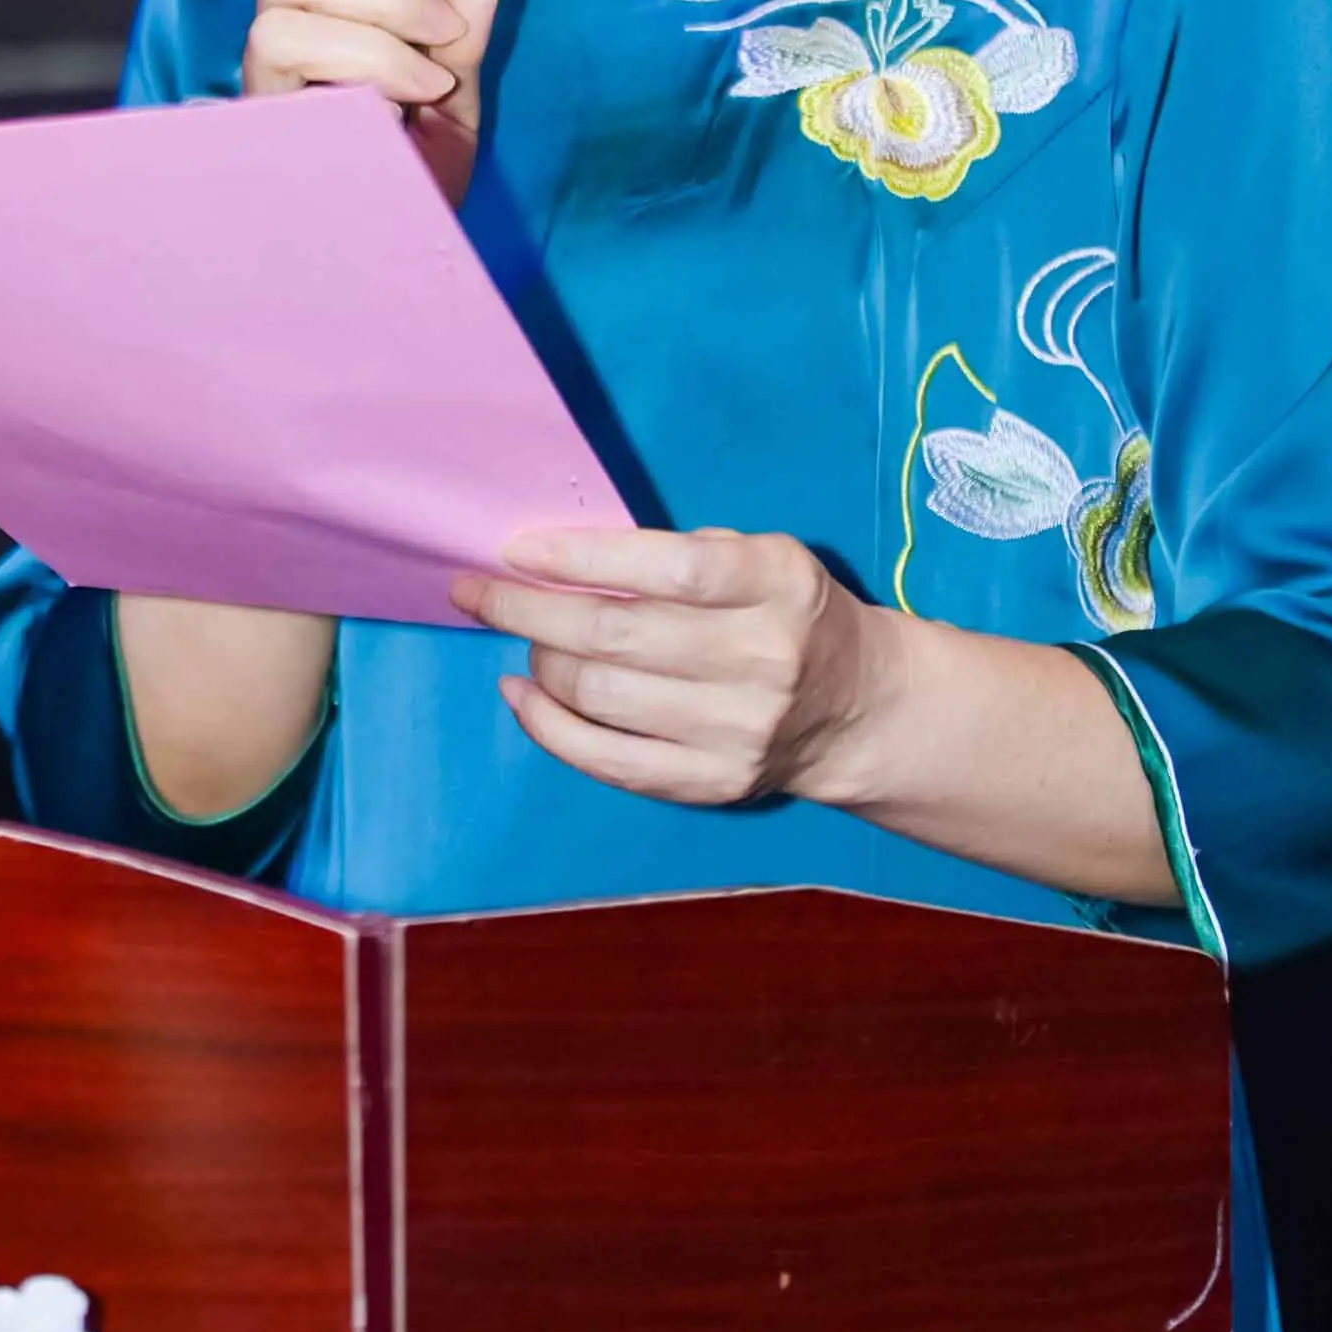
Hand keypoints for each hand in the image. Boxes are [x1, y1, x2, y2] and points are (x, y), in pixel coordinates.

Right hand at [243, 0, 500, 199]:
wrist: (401, 262)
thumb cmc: (413, 185)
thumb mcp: (455, 104)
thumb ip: (464, 38)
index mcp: (317, 24)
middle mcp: (278, 50)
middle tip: (440, 24)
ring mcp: (266, 89)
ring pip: (278, 13)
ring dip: (373, 24)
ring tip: (429, 72)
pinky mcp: (265, 124)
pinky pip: (287, 59)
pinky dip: (365, 60)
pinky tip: (407, 100)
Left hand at [451, 524, 896, 809]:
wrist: (855, 706)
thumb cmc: (785, 611)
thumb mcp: (761, 557)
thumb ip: (682, 554)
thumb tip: (564, 558)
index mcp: (777, 584)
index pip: (667, 569)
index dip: (582, 558)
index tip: (516, 549)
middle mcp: (762, 659)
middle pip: (618, 636)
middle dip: (528, 610)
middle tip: (476, 592)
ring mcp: (738, 730)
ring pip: (603, 697)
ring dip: (540, 662)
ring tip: (523, 639)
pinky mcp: (713, 782)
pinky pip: (609, 760)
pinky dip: (549, 727)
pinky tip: (520, 695)